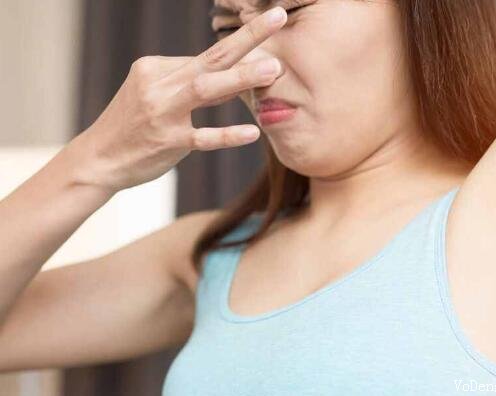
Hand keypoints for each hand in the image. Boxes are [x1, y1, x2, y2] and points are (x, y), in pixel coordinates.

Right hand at [70, 6, 287, 192]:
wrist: (98, 159)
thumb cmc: (134, 125)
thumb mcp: (157, 95)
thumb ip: (194, 86)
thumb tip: (238, 81)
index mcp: (155, 67)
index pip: (206, 58)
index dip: (242, 53)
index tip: (270, 39)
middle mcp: (158, 84)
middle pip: (211, 57)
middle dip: (247, 37)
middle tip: (278, 16)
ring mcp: (161, 112)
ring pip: (205, 89)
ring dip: (241, 77)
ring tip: (274, 69)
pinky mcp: (165, 142)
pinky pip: (201, 137)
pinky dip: (227, 134)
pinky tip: (252, 132)